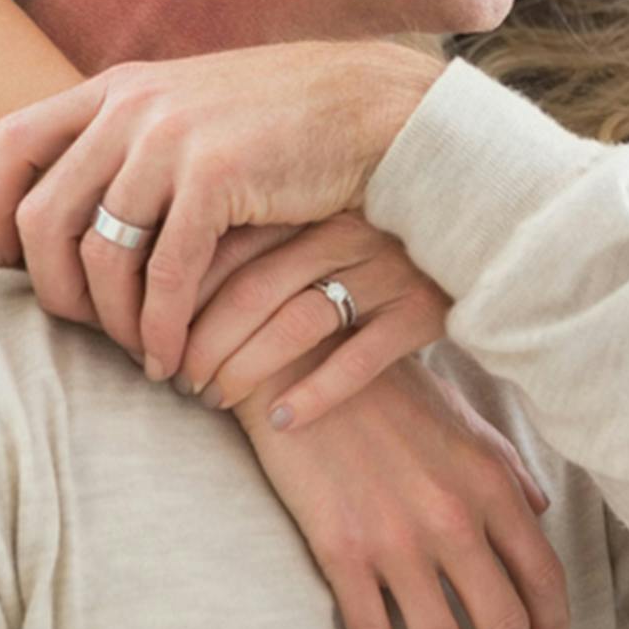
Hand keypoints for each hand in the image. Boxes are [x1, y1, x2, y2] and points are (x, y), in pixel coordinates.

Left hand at [0, 40, 443, 379]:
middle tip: (83, 331)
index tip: (4, 264)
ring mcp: (173, 138)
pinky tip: (173, 356)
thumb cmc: (285, 122)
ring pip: (100, 253)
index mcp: (118, 87)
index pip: (11, 144)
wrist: (372, 107)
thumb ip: (131, 138)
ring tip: (138, 353)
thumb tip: (67, 197)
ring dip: (112, 321)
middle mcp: (132, 106)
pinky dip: (162, 326)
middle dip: (53, 289)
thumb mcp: (191, 106)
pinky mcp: (218, 177)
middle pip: (42, 215)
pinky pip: (166, 274)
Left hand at [178, 213, 449, 428]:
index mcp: (309, 206)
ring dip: (245, 370)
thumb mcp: (315, 222)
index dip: (181, 298)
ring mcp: (386, 270)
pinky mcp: (422, 311)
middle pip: (253, 291)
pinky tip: (282, 422)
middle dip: (203, 344)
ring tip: (212, 401)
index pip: (225, 248)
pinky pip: (360, 359)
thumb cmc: (371, 241)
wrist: (476, 233)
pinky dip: (316, 393)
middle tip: (175, 381)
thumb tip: (159, 283)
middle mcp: (346, 232)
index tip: (151, 336)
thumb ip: (257, 240)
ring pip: (298, 324)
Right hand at [235, 354, 569, 628]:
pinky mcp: (343, 553)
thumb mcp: (459, 415)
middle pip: (501, 625)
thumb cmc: (385, 385)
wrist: (305, 365)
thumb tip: (539, 512)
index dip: (552, 624)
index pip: (543, 575)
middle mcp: (453, 518)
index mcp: (489, 483)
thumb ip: (505, 466)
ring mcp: (397, 540)